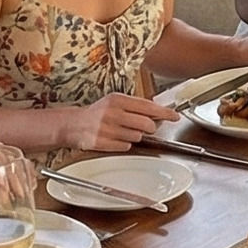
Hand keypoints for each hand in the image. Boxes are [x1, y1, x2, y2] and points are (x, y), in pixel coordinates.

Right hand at [61, 91, 178, 152]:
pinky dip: (123, 144)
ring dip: (134, 136)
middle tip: (144, 127)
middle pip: (146, 124)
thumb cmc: (97, 113)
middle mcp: (112, 113)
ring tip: (122, 131)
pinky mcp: (101, 142)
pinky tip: (115, 138)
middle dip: (149, 128)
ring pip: (136, 137)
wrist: (72, 124)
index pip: (148, 106)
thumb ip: (135, 106)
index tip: (175, 116)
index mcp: (117, 100)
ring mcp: (106, 128)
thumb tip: (159, 110)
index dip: (164, 112)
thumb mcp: (115, 102)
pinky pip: (125, 147)